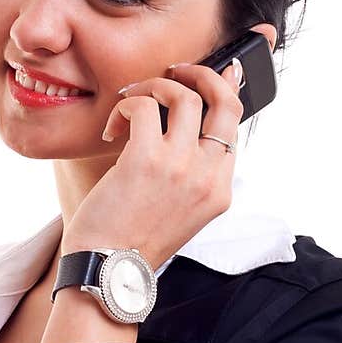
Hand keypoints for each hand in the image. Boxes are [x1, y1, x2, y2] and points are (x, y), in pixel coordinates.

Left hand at [66, 61, 244, 271]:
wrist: (107, 271)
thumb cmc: (132, 241)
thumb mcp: (178, 210)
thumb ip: (191, 172)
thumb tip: (184, 124)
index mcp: (219, 190)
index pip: (234, 125)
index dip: (225, 91)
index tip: (216, 72)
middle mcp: (207, 176)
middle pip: (225, 100)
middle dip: (202, 73)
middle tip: (176, 71)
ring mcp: (180, 167)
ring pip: (183, 95)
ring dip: (153, 87)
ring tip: (132, 102)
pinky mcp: (145, 159)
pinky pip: (142, 106)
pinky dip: (125, 107)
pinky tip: (113, 130)